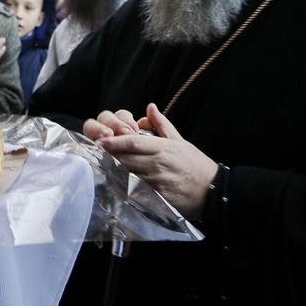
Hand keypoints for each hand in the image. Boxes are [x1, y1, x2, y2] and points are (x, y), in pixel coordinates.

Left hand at [84, 103, 218, 219]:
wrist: (212, 190)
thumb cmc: (195, 164)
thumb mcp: (180, 141)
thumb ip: (162, 125)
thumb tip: (149, 107)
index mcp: (163, 148)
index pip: (132, 143)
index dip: (113, 142)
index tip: (99, 142)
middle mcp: (158, 164)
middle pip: (125, 159)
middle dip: (108, 157)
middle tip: (94, 155)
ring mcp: (157, 182)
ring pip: (127, 175)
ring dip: (112, 172)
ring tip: (99, 168)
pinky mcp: (157, 198)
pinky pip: (135, 192)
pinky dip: (123, 188)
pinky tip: (114, 186)